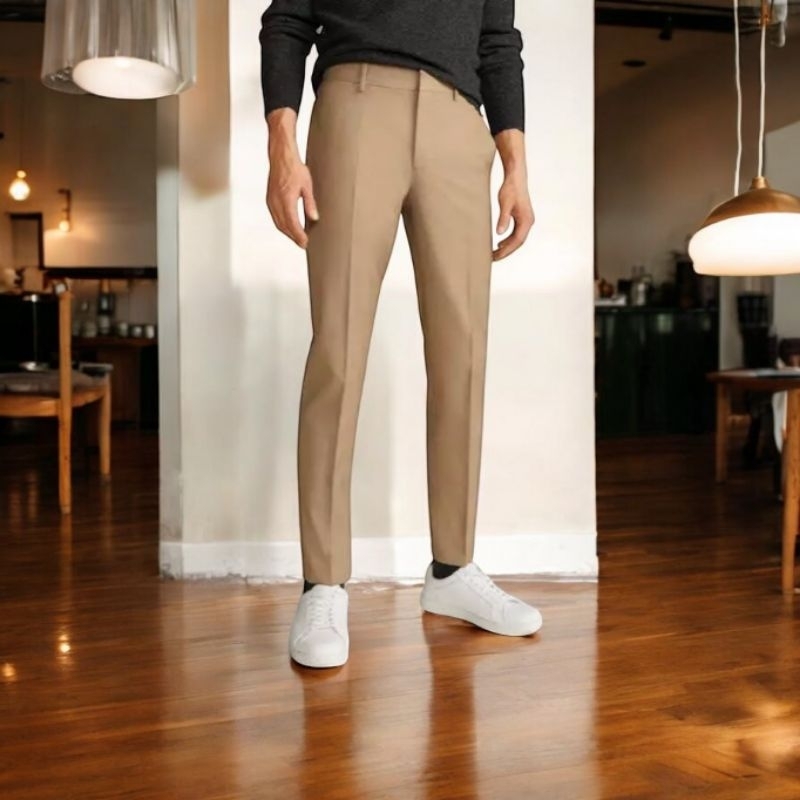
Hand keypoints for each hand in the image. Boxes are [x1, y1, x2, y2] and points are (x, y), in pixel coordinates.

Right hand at [266, 108, 318, 248]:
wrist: (281, 156)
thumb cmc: (294, 167)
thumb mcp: (307, 185)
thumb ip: (310, 203)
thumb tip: (314, 218)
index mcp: (286, 198)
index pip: (292, 223)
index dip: (299, 235)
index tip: (305, 243)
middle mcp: (276, 202)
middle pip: (284, 226)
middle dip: (293, 237)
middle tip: (303, 244)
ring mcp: (271, 201)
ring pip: (278, 223)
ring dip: (287, 233)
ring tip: (297, 239)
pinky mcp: (269, 199)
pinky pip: (275, 217)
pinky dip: (282, 225)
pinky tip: (289, 228)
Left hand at [493, 130, 534, 261]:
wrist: (516, 176)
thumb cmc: (510, 188)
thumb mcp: (504, 204)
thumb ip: (503, 219)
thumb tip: (499, 234)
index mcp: (526, 221)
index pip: (517, 241)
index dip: (506, 251)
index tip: (495, 257)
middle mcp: (528, 222)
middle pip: (517, 243)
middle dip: (505, 252)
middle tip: (492, 259)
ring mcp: (526, 220)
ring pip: (517, 239)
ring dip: (506, 247)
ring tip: (494, 253)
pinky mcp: (521, 217)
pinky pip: (516, 233)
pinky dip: (508, 240)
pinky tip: (499, 243)